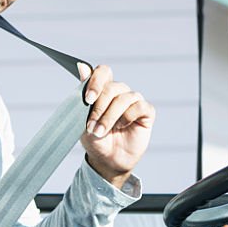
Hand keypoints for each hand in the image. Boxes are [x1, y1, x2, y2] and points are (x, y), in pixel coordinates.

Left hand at [79, 65, 154, 188]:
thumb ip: (83, 94)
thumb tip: (81, 66)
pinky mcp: (146, 112)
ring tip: (102, 132)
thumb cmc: (95, 139)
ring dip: (110, 116)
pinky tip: (122, 126)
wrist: (108, 161)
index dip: (96, 81)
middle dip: (99, 108)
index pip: (103, 72)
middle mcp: (119, 93)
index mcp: (103, 90)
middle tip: (92, 126)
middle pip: (112, 87)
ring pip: (124, 98)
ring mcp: (133, 101)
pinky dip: (128, 116)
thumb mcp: (82, 120)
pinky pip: (140, 106)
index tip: (88, 99)